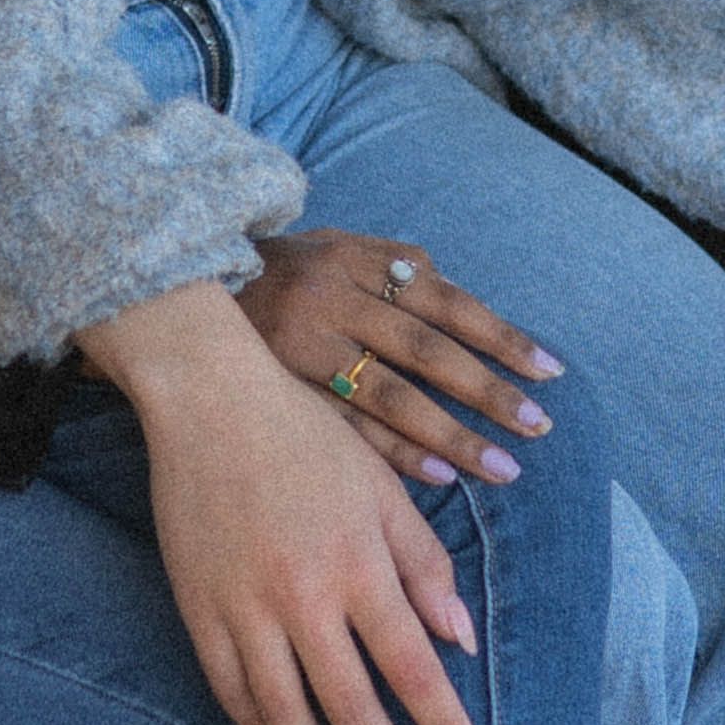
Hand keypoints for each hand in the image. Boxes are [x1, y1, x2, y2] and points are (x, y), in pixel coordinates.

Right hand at [82, 279, 489, 724]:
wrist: (207, 401)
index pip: (413, 668)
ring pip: (285, 716)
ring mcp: (244, 610)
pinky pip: (232, 690)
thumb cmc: (305, 439)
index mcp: (358, 566)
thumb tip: (461, 641)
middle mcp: (302, 599)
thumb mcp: (381, 490)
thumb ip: (424, 565)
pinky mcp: (199, 611)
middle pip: (354, 709)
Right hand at [239, 225, 558, 490]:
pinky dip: (394, 454)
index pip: (445, 300)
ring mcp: (300, 347)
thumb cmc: (279, 272)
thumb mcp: (336, 247)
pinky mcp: (277, 391)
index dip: (501, 336)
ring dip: (451, 434)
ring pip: (390, 395)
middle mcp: (331, 298)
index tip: (550, 371)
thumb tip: (457, 299)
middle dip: (486, 391)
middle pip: (425, 350)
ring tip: (501, 467)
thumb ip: (395, 268)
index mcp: (355, 260)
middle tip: (537, 426)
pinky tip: (436, 477)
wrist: (174, 289)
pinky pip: (345, 428)